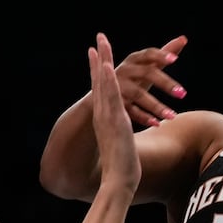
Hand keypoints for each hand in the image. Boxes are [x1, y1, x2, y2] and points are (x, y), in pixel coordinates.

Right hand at [88, 33, 142, 194]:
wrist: (117, 183)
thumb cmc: (123, 168)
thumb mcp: (123, 145)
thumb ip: (123, 136)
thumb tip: (125, 135)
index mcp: (107, 120)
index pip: (102, 91)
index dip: (100, 73)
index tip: (99, 55)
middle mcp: (104, 116)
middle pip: (100, 83)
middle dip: (99, 60)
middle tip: (97, 39)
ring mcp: (108, 118)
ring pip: (103, 87)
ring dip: (102, 64)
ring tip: (100, 44)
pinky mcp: (115, 122)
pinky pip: (111, 98)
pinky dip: (108, 82)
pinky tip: (108, 67)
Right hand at [114, 36, 188, 127]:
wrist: (104, 93)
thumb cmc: (133, 77)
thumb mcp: (146, 65)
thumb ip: (164, 53)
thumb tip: (184, 39)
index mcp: (133, 60)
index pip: (148, 53)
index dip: (161, 55)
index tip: (175, 59)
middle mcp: (124, 70)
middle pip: (146, 73)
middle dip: (165, 83)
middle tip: (183, 94)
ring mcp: (117, 86)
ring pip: (138, 94)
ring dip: (156, 106)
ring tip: (172, 116)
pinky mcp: (115, 102)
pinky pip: (131, 111)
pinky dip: (143, 117)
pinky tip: (157, 124)